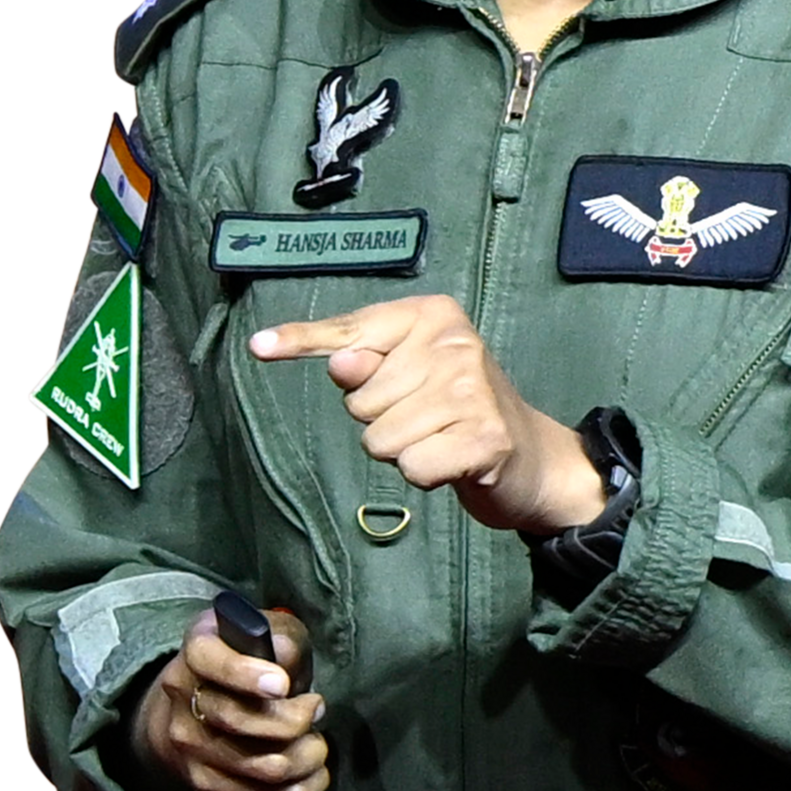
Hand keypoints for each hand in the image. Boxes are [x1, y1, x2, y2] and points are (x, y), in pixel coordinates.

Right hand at [132, 605, 328, 790]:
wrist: (194, 700)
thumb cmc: (247, 657)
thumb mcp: (267, 632)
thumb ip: (281, 640)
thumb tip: (285, 657)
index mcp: (197, 651)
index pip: (213, 663)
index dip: (246, 675)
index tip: (282, 684)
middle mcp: (183, 700)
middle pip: (241, 721)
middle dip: (296, 719)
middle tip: (317, 708)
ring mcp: (190, 748)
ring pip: (261, 766)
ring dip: (306, 757)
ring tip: (318, 743)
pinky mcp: (205, 786)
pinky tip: (314, 774)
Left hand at [251, 295, 605, 532]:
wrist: (533, 456)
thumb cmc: (457, 408)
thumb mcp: (410, 373)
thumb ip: (367, 362)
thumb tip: (341, 362)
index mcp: (432, 315)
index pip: (351, 331)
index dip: (301, 341)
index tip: (257, 346)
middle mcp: (454, 343)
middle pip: (359, 399)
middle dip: (381, 419)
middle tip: (425, 418)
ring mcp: (472, 390)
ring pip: (379, 439)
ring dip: (402, 450)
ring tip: (438, 438)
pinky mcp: (484, 438)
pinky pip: (410, 467)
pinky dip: (424, 475)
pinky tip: (452, 461)